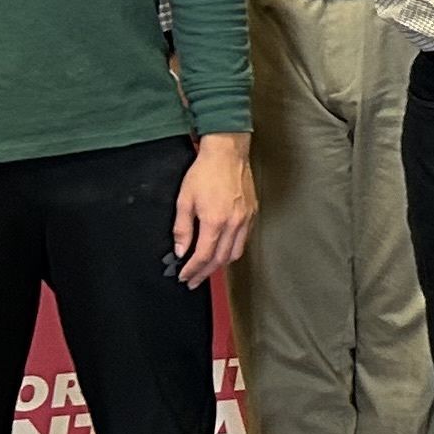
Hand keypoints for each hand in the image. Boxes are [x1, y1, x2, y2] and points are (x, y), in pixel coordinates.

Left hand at [172, 134, 257, 282]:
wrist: (227, 153)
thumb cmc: (204, 173)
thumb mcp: (184, 200)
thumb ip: (182, 229)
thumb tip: (181, 251)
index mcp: (215, 221)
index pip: (203, 256)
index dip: (192, 269)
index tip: (184, 276)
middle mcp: (233, 223)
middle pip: (221, 259)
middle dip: (205, 273)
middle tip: (193, 280)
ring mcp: (246, 219)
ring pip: (235, 253)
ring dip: (220, 265)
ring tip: (207, 269)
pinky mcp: (253, 213)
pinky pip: (244, 240)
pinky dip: (232, 250)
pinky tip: (222, 250)